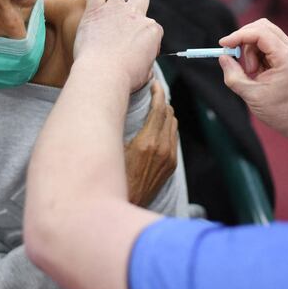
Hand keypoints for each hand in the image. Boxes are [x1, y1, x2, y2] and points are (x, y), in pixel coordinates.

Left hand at [73, 0, 162, 91]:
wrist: (103, 74)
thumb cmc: (124, 79)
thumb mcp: (146, 74)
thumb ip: (147, 62)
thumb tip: (144, 64)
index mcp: (152, 30)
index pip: (152, 26)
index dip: (144, 36)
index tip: (135, 49)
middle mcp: (136, 15)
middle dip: (135, 3)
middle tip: (125, 20)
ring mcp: (115, 10)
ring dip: (115, 0)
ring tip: (108, 16)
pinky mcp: (95, 10)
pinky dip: (96, 1)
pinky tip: (94, 13)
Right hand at [125, 81, 177, 206]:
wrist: (126, 204)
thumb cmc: (114, 176)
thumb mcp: (115, 149)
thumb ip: (124, 129)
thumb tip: (122, 109)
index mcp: (147, 142)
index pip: (159, 109)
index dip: (158, 93)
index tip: (154, 84)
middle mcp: (162, 148)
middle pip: (169, 114)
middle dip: (161, 101)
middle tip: (152, 94)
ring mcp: (169, 157)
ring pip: (173, 126)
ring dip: (166, 114)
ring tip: (154, 108)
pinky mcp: (171, 165)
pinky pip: (173, 138)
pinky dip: (167, 128)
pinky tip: (157, 127)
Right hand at [218, 18, 287, 138]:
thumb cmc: (280, 112)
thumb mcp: (251, 95)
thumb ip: (233, 75)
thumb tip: (223, 57)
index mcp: (286, 58)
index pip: (260, 33)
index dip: (238, 35)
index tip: (223, 45)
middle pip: (262, 27)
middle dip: (244, 40)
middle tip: (238, 60)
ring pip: (264, 34)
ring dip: (251, 50)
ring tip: (253, 73)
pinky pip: (268, 44)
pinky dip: (257, 54)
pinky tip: (258, 71)